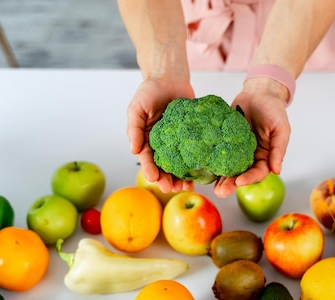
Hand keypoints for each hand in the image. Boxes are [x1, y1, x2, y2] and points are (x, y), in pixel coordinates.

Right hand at [126, 76, 195, 192]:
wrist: (169, 77)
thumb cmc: (150, 91)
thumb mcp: (136, 108)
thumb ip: (134, 128)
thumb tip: (133, 150)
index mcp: (146, 139)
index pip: (147, 158)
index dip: (150, 170)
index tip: (155, 179)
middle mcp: (162, 143)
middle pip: (164, 166)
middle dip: (167, 179)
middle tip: (172, 189)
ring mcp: (177, 141)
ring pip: (179, 164)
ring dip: (182, 177)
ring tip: (187, 187)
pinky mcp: (192, 136)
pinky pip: (194, 152)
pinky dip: (196, 164)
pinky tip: (201, 175)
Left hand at [214, 77, 290, 197]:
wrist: (259, 94)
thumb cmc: (273, 111)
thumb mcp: (281, 129)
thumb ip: (278, 149)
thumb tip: (277, 170)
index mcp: (264, 157)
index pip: (257, 172)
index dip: (249, 178)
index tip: (240, 181)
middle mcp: (249, 157)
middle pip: (240, 174)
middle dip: (231, 184)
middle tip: (221, 192)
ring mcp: (234, 150)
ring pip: (227, 167)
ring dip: (220, 178)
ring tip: (212, 187)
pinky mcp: (223, 141)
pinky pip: (216, 152)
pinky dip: (210, 161)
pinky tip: (202, 168)